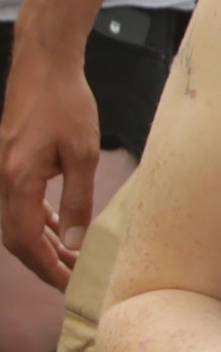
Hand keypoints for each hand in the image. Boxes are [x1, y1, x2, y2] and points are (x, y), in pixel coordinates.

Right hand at [0, 33, 100, 285]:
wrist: (44, 66)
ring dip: (44, 243)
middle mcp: (4, 180)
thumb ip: (77, 200)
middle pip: (18, 238)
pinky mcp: (12, 163)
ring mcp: (5, 172)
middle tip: (72, 279)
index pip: (27, 241)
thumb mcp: (82, 154)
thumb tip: (76, 240)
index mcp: (17, 181)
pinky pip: (22, 203)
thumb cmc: (66, 103)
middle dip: (44, 262)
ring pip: (19, 222)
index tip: (68, 285)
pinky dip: (40, 220)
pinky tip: (60, 228)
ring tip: (71, 259)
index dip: (47, 267)